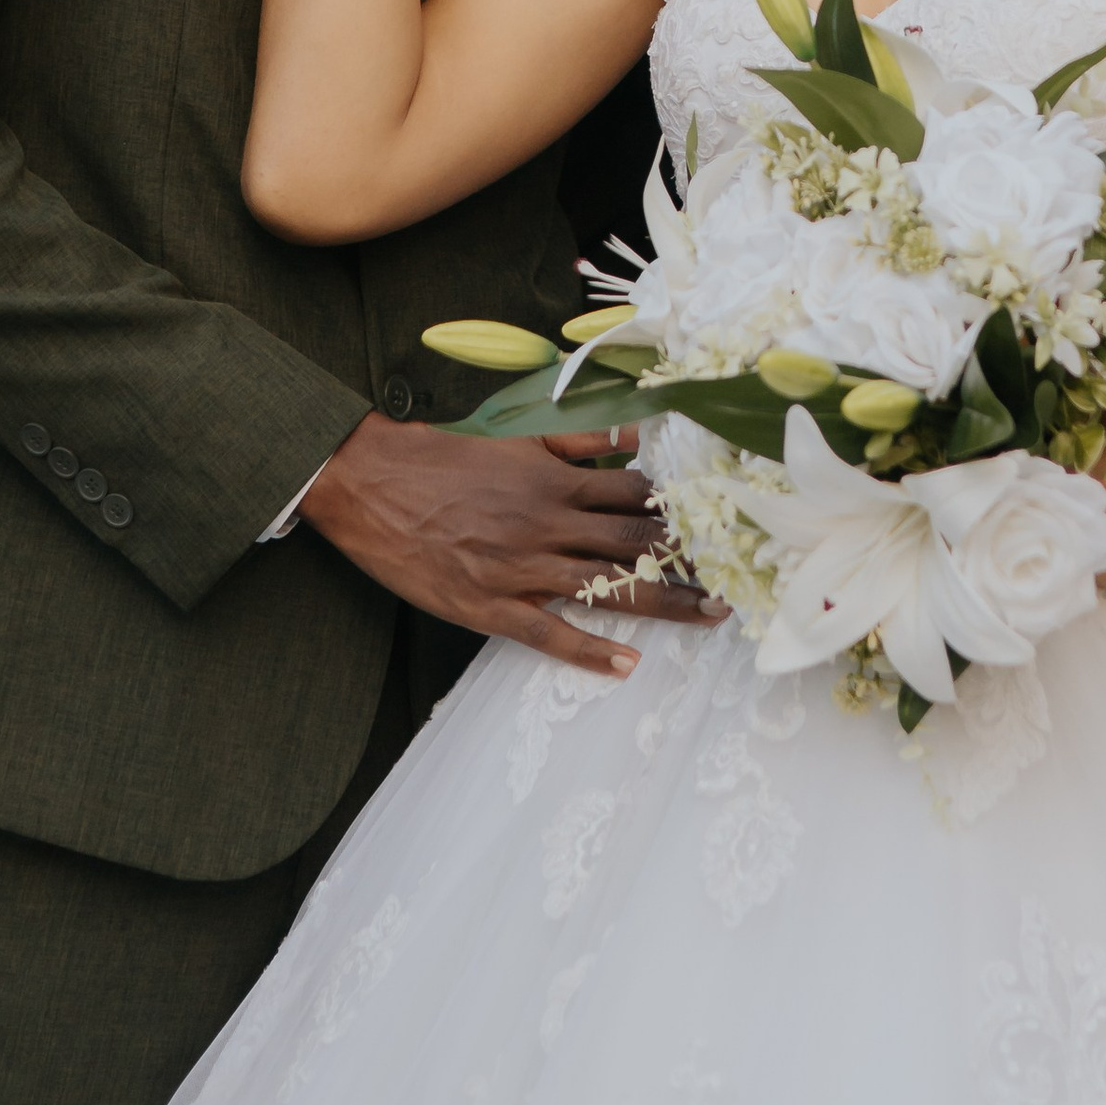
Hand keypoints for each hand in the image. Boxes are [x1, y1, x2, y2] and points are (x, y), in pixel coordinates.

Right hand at [300, 414, 715, 676]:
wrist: (370, 483)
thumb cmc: (441, 456)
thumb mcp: (514, 438)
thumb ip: (575, 441)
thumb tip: (632, 437)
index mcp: (553, 480)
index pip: (635, 495)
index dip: (680, 510)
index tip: (718, 520)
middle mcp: (546, 523)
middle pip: (633, 544)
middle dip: (688, 560)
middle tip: (735, 575)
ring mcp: (519, 568)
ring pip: (605, 589)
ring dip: (662, 604)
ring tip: (707, 615)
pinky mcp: (488, 604)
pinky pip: (547, 633)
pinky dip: (588, 652)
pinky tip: (624, 666)